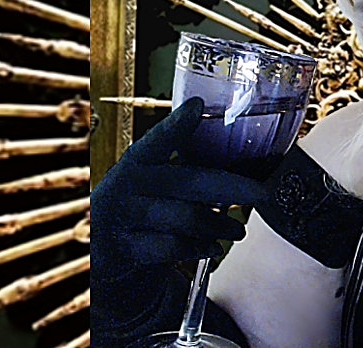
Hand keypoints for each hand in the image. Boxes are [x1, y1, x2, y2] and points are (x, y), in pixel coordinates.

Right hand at [91, 96, 268, 265]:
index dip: (176, 124)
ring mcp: (123, 216)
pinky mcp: (125, 248)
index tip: (197, 106)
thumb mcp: (152, 184)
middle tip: (260, 193)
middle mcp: (127, 184)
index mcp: (136, 161)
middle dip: (228, 186)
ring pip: (184, 217)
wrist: (102, 254)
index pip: (157, 139)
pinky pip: (171, 247)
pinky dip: (198, 247)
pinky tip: (214, 247)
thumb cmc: (141, 210)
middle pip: (185, 180)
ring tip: (237, 230)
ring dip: (218, 224)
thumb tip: (238, 162)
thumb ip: (185, 170)